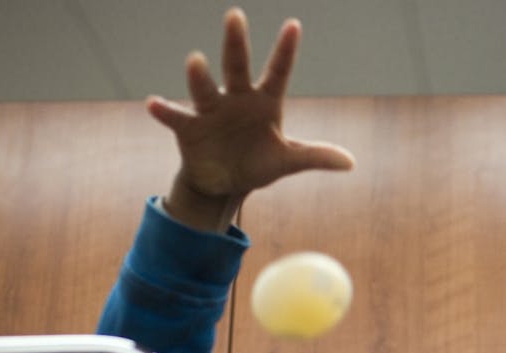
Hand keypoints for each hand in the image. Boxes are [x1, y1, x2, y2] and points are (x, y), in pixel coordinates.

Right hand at [148, 6, 354, 230]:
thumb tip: (351, 163)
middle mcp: (237, 97)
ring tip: (196, 60)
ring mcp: (211, 110)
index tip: (294, 25)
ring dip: (199, 76)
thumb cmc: (259, 162)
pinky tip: (154, 104)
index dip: (285, 50)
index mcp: (265, 101)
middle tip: (235, 16)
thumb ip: (315, 156)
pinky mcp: (189, 127)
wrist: (226, 181)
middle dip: (236, 43)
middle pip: (237, 66)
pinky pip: (176, 117)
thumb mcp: (288, 160)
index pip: (278, 72)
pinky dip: (165, 111)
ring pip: (205, 88)